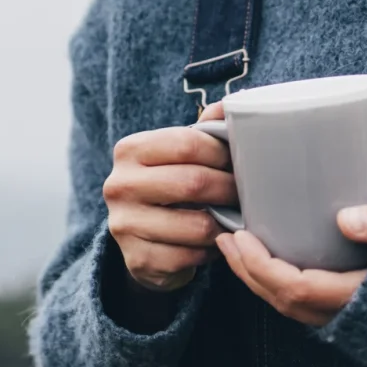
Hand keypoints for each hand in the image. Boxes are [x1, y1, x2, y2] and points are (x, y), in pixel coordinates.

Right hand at [104, 101, 237, 292]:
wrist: (141, 238)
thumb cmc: (169, 185)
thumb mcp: (178, 154)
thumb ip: (204, 130)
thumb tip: (230, 106)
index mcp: (129, 149)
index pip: (187, 143)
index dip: (222, 152)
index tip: (241, 161)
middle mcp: (118, 185)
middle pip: (194, 182)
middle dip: (229, 189)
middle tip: (248, 193)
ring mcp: (124, 225)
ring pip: (198, 225)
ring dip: (225, 225)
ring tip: (235, 218)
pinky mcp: (137, 260)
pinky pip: (191, 257)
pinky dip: (211, 251)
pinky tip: (214, 242)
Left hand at [216, 203, 366, 325]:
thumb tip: (346, 218)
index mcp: (364, 300)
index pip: (294, 290)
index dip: (258, 266)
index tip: (236, 236)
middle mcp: (356, 322)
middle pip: (286, 304)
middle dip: (249, 273)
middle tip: (225, 238)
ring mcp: (362, 329)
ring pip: (297, 311)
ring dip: (263, 281)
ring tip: (242, 248)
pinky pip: (313, 311)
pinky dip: (287, 288)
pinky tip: (281, 261)